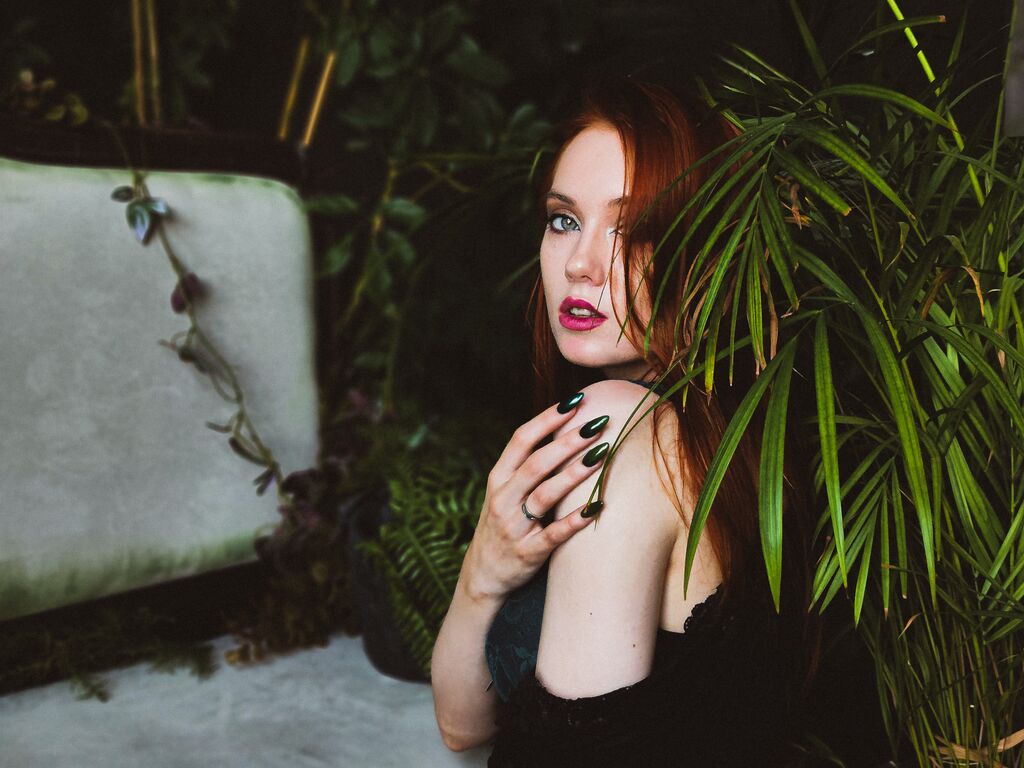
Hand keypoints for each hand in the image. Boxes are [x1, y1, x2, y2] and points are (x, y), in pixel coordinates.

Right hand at [460, 392, 609, 601]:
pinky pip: (554, 534)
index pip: (521, 440)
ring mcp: (514, 527)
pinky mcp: (528, 553)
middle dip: (567, 442)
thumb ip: (527, 464)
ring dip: (573, 474)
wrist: (483, 574)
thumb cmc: (504, 523)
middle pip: (536, 463)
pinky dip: (575, 520)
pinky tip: (597, 507)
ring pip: (545, 495)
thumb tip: (564, 428)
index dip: (548, 419)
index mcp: (498, 478)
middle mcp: (503, 499)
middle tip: (597, 424)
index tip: (576, 402)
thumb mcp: (504, 491)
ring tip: (601, 454)